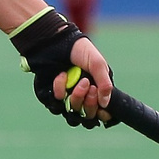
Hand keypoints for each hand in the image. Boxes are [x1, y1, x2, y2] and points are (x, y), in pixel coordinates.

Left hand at [10, 7, 111, 125]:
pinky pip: (57, 103)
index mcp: (97, 91)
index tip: (103, 109)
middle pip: (88, 116)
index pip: (102, 114)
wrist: (57, 42)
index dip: (103, 115)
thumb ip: (105, 84)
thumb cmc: (80, 51)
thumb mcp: (98, 64)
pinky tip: (62, 75)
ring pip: (73, 114)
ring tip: (80, 82)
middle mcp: (82, 98)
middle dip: (90, 104)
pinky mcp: (53, 95)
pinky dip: (60, 88)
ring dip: (77, 99)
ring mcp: (67, 98)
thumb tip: (105, 105)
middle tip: (90, 86)